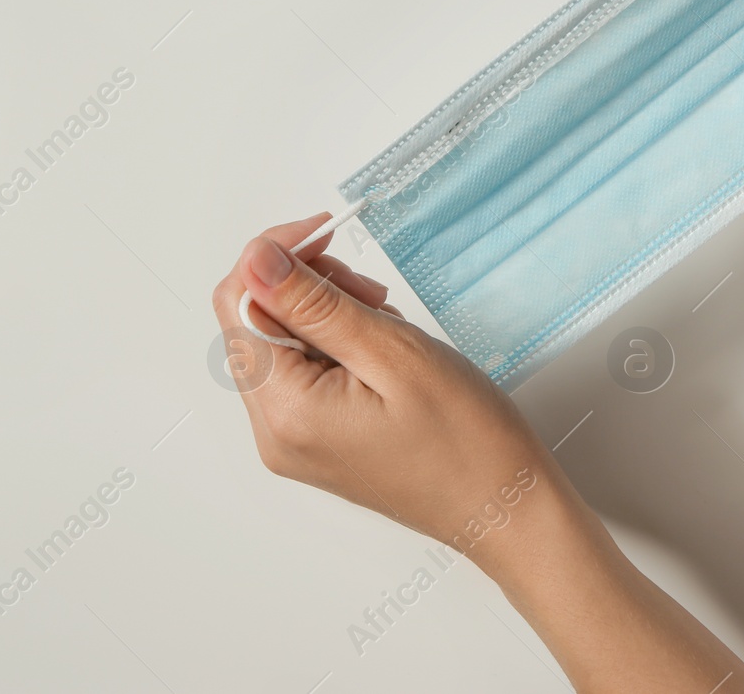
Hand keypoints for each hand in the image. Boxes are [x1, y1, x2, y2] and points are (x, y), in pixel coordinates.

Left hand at [210, 215, 567, 561]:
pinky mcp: (315, 442)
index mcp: (285, 411)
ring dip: (325, 314)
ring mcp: (293, 442)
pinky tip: (382, 351)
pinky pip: (303, 373)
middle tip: (370, 290)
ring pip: (281, 344)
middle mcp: (275, 433)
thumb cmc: (467, 442)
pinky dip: (337, 345)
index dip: (275, 256)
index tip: (324, 233)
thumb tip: (257, 260)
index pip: (238, 302)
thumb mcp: (393, 353)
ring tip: (385, 324)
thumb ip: (314, 304)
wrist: (504, 510)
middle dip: (305, 286)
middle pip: (255, 322)